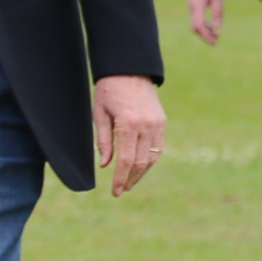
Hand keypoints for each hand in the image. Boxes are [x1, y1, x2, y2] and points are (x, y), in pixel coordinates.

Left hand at [92, 75, 165, 194]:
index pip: (126, 160)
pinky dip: (149, 160)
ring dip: (141, 173)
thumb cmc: (109, 90)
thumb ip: (103, 140)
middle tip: (121, 191)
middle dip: (131, 179)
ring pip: (152, 157)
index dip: (120, 178)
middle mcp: (146, 125)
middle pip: (140, 162)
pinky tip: (139, 167)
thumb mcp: (99, 114)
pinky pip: (158, 147)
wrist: (129, 69)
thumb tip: (105, 165)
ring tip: (130, 182)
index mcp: (128, 123)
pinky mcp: (162, 122)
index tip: (115, 191)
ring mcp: (157, 124)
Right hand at [187, 0, 224, 46]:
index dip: (206, 35)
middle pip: (195, 27)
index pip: (199, 25)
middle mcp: (192, 6)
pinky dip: (203, 25)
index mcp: (197, 4)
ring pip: (195, 24)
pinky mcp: (193, 5)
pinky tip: (211, 27)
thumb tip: (217, 29)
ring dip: (204, 31)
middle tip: (216, 41)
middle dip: (204, 35)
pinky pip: (196, 19)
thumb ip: (217, 13)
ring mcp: (191, 6)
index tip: (214, 42)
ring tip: (215, 35)